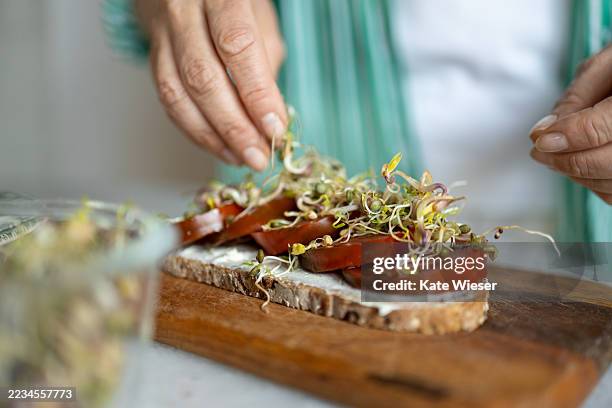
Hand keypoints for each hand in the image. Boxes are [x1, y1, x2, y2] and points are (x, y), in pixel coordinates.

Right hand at [135, 0, 286, 170]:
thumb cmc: (232, 0)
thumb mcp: (260, 16)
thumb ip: (264, 61)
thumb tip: (268, 117)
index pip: (236, 46)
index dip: (256, 92)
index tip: (274, 128)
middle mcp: (182, 11)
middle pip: (203, 77)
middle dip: (234, 126)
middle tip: (258, 156)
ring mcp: (162, 34)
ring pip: (179, 94)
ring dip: (213, 136)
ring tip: (241, 158)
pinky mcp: (152, 57)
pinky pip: (169, 101)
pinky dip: (196, 131)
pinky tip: (220, 146)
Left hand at [530, 45, 611, 203]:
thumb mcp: (604, 66)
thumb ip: (576, 98)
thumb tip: (542, 133)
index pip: (600, 130)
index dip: (566, 138)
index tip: (538, 139)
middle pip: (608, 163)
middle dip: (566, 161)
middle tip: (539, 151)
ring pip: (611, 184)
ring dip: (576, 175)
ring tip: (556, 155)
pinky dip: (593, 182)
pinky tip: (579, 162)